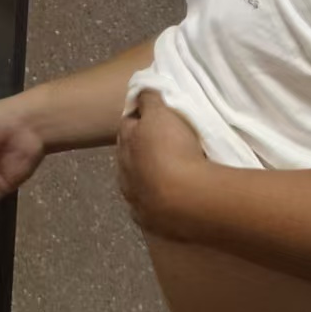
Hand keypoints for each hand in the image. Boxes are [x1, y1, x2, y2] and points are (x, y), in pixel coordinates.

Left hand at [116, 89, 206, 236]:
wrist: (187, 199)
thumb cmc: (173, 149)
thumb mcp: (162, 112)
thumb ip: (150, 98)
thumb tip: (142, 89)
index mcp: (125, 142)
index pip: (128, 124)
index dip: (141, 118)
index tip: (156, 117)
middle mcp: (123, 171)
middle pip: (131, 154)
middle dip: (143, 149)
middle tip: (166, 146)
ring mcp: (134, 199)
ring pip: (138, 183)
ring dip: (149, 177)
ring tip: (171, 175)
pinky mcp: (149, 222)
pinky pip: (150, 208)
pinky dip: (158, 202)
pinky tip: (172, 201)